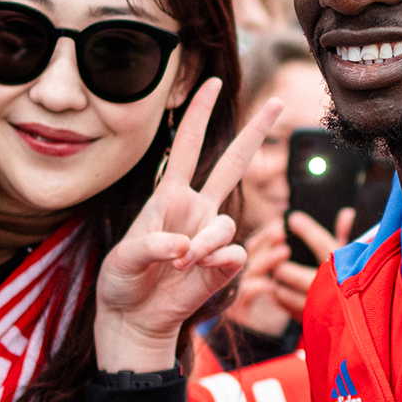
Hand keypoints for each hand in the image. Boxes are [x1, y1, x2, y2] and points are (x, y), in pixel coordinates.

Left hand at [96, 80, 282, 371]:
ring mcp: (211, 236)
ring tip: (182, 262)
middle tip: (279, 101)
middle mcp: (195, 210)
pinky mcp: (222, 264)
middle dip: (254, 132)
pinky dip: (216, 261)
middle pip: (232, 163)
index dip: (198, 113)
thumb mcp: (123, 259)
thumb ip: (152, 247)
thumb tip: (187, 248)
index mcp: (167, 196)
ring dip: (206, 242)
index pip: (187, 145)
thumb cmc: (122, 282)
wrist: (133, 319)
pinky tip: (199, 269)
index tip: (212, 82)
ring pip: (226, 224)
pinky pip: (233, 254)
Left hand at [266, 208, 356, 318]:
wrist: (364, 319)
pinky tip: (282, 285)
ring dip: (278, 278)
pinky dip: (280, 293)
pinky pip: (283, 303)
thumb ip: (349, 237)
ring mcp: (313, 307)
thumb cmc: (359, 283)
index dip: (305, 228)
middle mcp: (325, 289)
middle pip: (285, 271)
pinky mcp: (307, 320)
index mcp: (342, 271)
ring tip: (278, 268)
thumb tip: (346, 214)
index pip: (321, 243)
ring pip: (279, 289)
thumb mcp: (357, 260)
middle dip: (279, 259)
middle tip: (277, 250)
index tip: (292, 218)